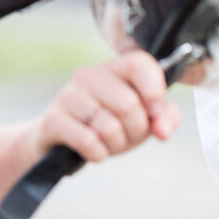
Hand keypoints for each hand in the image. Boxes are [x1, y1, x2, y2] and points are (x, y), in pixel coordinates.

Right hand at [31, 50, 180, 162]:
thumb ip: (165, 117)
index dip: (154, 91)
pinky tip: (95, 151)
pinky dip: (99, 154)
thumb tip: (163, 129)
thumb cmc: (109, 124)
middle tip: (129, 136)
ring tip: (110, 143)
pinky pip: (88, 141)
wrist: (60, 141)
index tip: (155, 113)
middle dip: (136, 131)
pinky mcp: (53, 120)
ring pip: (109, 126)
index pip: (140, 64)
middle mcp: (89, 75)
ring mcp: (68, 96)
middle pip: (128, 105)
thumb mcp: (143, 118)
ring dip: (117, 145)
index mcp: (115, 67)